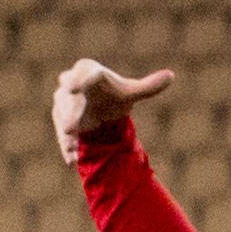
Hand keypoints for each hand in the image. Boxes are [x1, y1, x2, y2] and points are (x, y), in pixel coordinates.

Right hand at [51, 59, 175, 164]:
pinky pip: (61, 134)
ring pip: (61, 116)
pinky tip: (73, 160)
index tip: (72, 87)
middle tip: (71, 127)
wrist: (99, 111)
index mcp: (88, 71)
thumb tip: (171, 76)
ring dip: (68, 132)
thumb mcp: (131, 93)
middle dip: (68, 111)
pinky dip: (67, 147)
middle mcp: (69, 85)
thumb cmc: (114, 97)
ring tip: (76, 149)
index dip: (77, 79)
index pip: (82, 71)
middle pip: (66, 96)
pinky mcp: (59, 122)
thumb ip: (148, 86)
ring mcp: (61, 103)